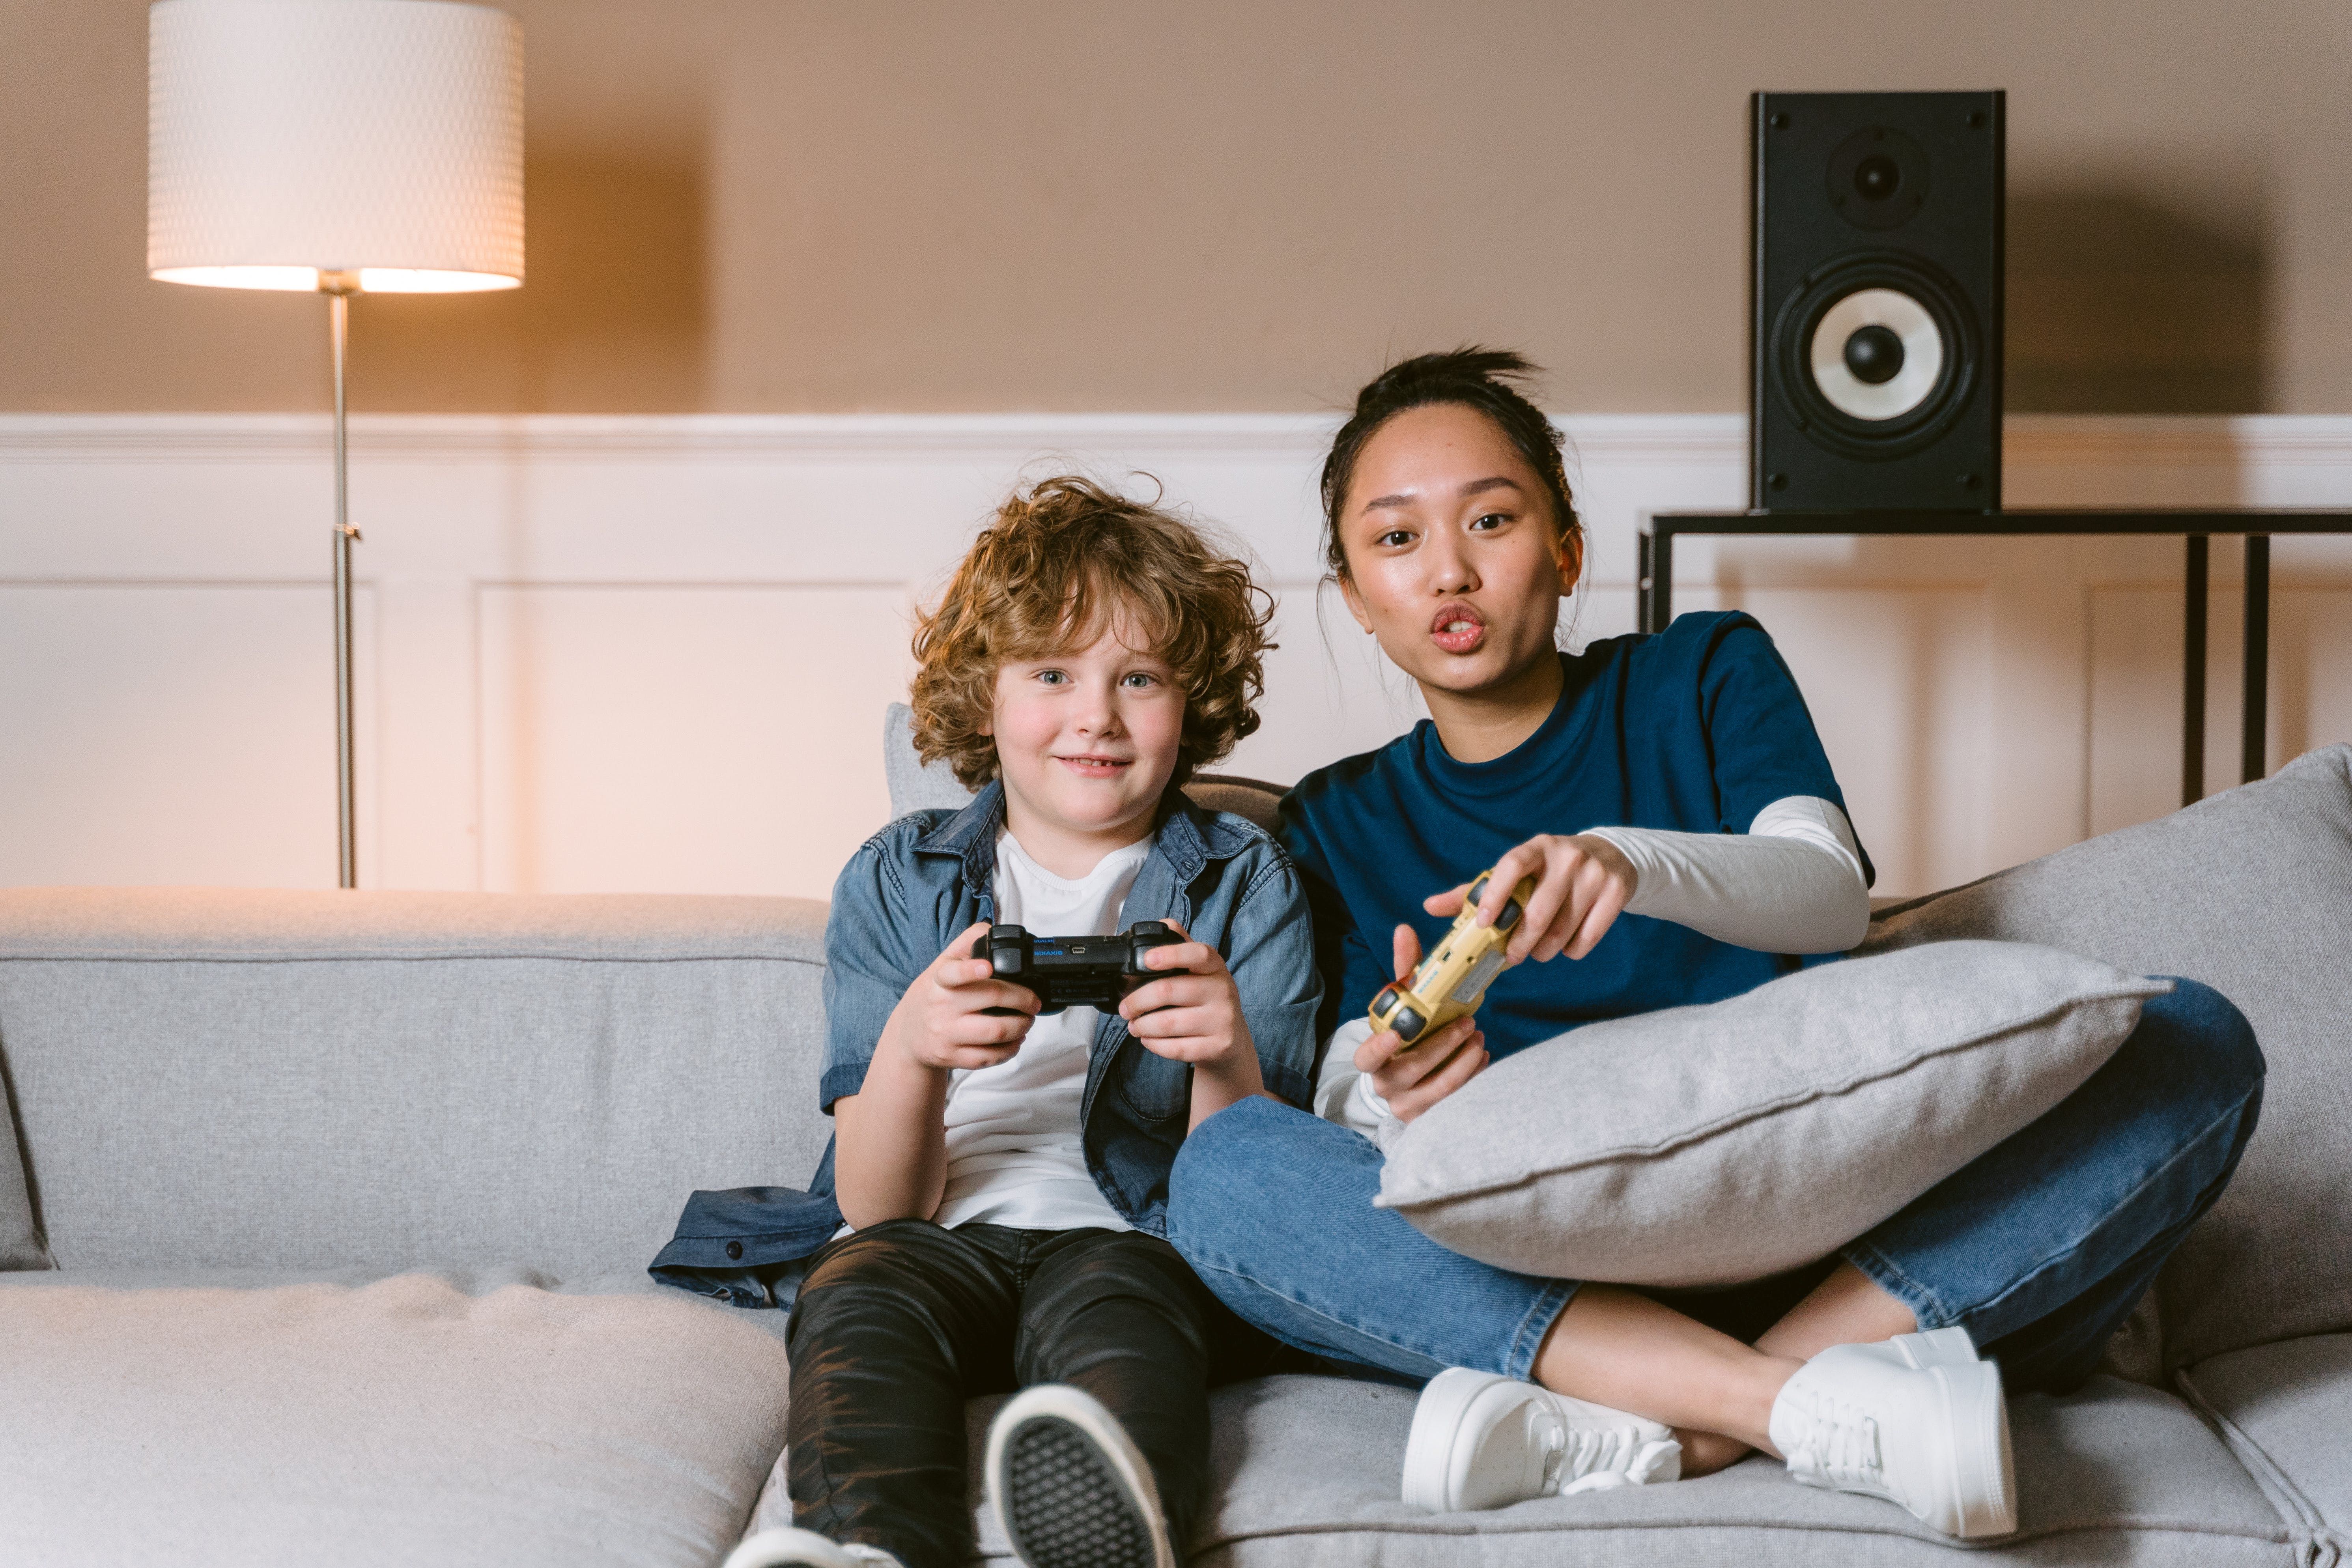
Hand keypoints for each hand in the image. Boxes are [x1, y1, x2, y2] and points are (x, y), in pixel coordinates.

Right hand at [879, 921, 1040, 1072]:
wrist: (907, 1035)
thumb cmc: (933, 994)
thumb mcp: (942, 963)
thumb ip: (967, 942)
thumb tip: (995, 931)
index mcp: (939, 979)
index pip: (953, 973)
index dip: (972, 969)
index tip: (989, 967)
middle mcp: (941, 1006)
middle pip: (992, 999)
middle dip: (1024, 999)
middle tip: (1034, 1001)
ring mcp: (946, 1034)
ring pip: (996, 1032)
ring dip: (1022, 1025)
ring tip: (1028, 1019)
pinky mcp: (952, 1057)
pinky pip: (989, 1057)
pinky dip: (1011, 1049)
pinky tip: (1016, 1039)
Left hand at [1118, 920, 1253, 1070]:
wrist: (1233, 1041)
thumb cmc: (1208, 1000)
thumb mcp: (1201, 971)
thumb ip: (1180, 946)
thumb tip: (1160, 923)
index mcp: (1215, 967)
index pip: (1198, 954)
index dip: (1171, 954)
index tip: (1147, 959)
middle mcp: (1223, 990)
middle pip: (1169, 990)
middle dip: (1137, 1001)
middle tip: (1125, 1008)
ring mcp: (1223, 1020)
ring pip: (1168, 1023)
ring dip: (1141, 1025)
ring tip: (1133, 1025)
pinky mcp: (1219, 1046)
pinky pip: (1177, 1048)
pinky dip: (1154, 1045)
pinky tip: (1148, 1039)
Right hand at [1355, 921, 1489, 1120]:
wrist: (1406, 1085)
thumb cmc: (1405, 1037)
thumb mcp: (1402, 1005)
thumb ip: (1405, 970)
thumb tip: (1405, 930)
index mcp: (1373, 1057)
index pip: (1366, 1058)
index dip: (1379, 1048)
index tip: (1397, 1033)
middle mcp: (1387, 1085)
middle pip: (1414, 1068)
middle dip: (1444, 1043)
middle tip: (1469, 1024)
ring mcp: (1408, 1105)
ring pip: (1441, 1086)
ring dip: (1465, 1059)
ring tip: (1479, 1037)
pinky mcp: (1432, 1116)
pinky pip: (1457, 1099)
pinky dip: (1473, 1075)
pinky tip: (1481, 1057)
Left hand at [1429, 833, 1635, 964]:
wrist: (1609, 856)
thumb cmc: (1549, 870)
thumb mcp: (1517, 871)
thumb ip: (1475, 890)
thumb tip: (1429, 906)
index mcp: (1536, 847)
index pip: (1510, 865)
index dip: (1494, 896)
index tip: (1482, 924)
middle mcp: (1567, 856)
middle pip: (1538, 913)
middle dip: (1520, 944)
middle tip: (1512, 957)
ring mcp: (1595, 873)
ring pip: (1562, 931)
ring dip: (1545, 952)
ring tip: (1539, 952)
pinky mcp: (1616, 891)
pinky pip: (1587, 938)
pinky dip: (1572, 951)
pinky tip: (1567, 945)